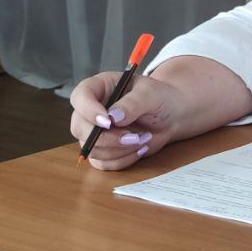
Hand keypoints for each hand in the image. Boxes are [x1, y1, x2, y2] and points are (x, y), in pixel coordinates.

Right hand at [68, 72, 184, 169]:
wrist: (171, 117)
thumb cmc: (160, 98)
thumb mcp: (151, 94)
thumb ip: (133, 103)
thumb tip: (113, 117)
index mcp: (100, 87)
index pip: (80, 97)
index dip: (88, 110)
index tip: (108, 122)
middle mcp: (92, 110)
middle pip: (79, 127)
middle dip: (107, 138)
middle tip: (133, 137)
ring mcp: (94, 132)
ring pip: (91, 149)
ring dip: (119, 150)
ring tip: (143, 139)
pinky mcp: (102, 150)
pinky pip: (102, 163)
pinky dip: (122, 160)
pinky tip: (140, 149)